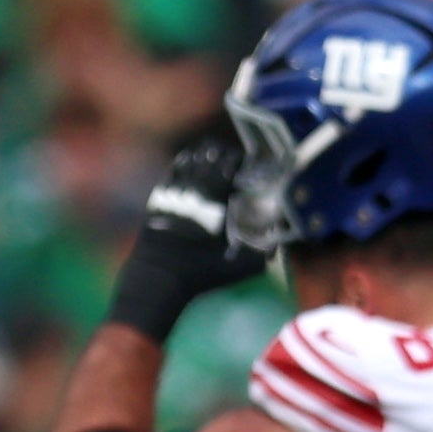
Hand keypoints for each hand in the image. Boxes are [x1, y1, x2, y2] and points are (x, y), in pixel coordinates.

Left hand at [105, 116, 274, 342]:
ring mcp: (174, 190)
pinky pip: (172, 172)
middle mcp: (194, 187)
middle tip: (232, 161)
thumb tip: (274, 250)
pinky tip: (187, 168)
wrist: (158, 277)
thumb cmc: (198, 273)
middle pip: (211, 156)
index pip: (231, 164)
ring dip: (203, 157)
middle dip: (224, 154)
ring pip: (191, 159)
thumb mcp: (234, 269)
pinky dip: (182, 166)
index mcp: (215, 199)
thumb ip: (258, 258)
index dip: (241, 159)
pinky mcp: (158, 198)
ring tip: (212, 161)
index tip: (249, 163)